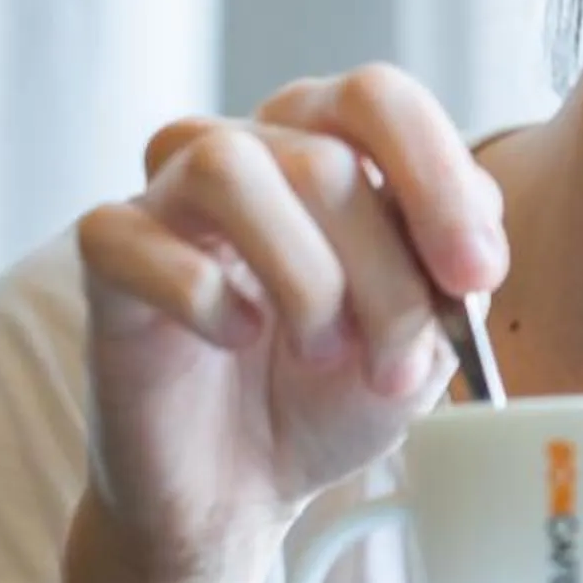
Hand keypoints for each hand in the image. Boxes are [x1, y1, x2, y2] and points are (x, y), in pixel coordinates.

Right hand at [71, 64, 507, 582]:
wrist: (244, 482)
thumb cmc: (334, 391)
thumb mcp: (426, 335)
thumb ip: (451, 268)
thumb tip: (470, 225)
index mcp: (333, 143)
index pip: (379, 99)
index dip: (436, 179)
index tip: (476, 277)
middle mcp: (250, 148)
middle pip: (322, 157)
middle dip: (383, 273)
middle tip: (399, 363)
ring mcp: (168, 195)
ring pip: (226, 167)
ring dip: (300, 279)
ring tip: (323, 351)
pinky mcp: (107, 255)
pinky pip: (133, 235)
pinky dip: (204, 297)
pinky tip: (237, 339)